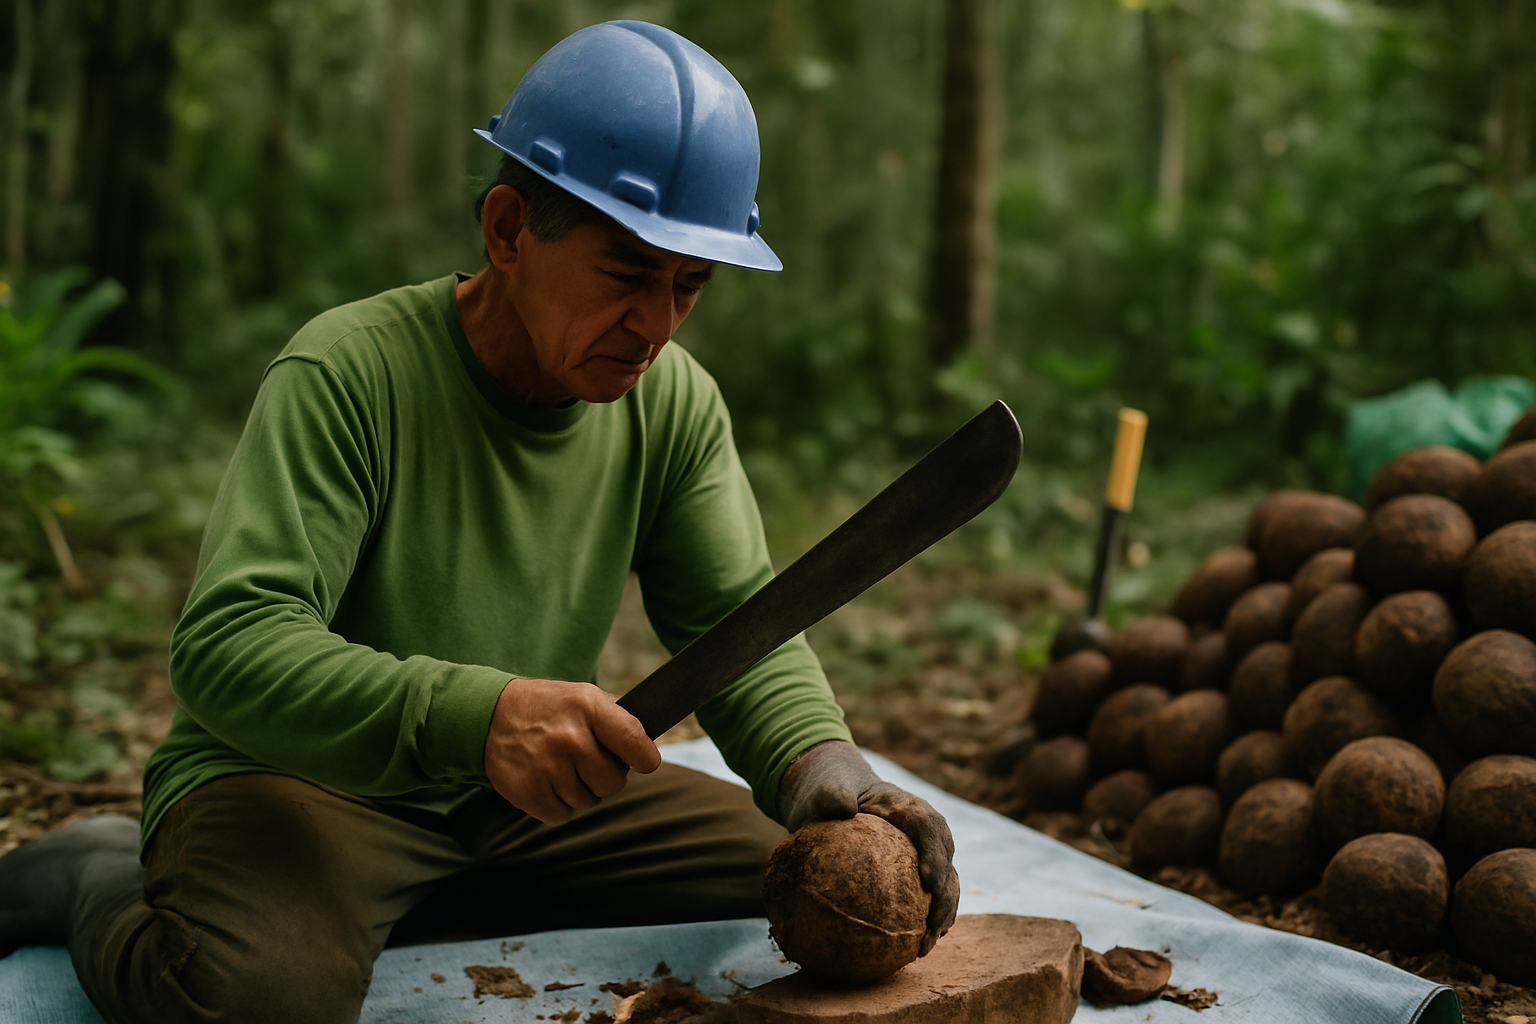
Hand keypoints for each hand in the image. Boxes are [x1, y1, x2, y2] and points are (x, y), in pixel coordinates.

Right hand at [483, 678, 660, 825]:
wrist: (490, 715)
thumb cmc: (548, 707)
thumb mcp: (583, 696)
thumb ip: (617, 719)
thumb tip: (648, 748)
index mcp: (588, 708)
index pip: (634, 741)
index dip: (645, 758)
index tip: (644, 762)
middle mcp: (569, 738)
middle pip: (614, 783)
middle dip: (605, 776)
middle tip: (587, 761)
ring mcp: (547, 767)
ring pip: (588, 802)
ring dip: (580, 791)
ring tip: (561, 767)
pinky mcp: (528, 792)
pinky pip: (562, 815)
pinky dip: (558, 805)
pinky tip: (547, 781)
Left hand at [777, 740, 958, 955]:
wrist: (839, 797)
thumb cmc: (832, 793)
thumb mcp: (827, 789)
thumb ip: (833, 795)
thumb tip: (842, 808)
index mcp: (909, 807)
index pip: (930, 827)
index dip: (935, 855)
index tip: (928, 883)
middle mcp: (927, 831)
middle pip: (946, 862)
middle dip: (945, 897)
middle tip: (931, 928)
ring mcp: (927, 852)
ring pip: (946, 884)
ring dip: (942, 916)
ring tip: (924, 947)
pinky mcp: (920, 871)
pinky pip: (931, 896)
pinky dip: (929, 920)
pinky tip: (916, 947)